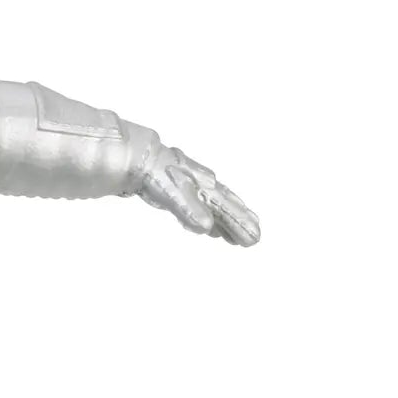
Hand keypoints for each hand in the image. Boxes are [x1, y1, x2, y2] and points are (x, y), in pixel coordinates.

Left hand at [139, 147, 260, 245]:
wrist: (142, 158)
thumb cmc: (159, 176)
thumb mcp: (173, 194)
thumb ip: (190, 210)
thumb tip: (207, 227)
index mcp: (205, 188)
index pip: (227, 209)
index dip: (240, 223)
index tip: (254, 239)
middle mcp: (206, 186)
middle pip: (228, 206)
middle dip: (241, 222)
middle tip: (255, 238)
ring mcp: (196, 187)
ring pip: (218, 206)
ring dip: (229, 222)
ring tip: (240, 237)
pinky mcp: (185, 191)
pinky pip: (204, 206)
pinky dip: (212, 218)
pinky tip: (213, 229)